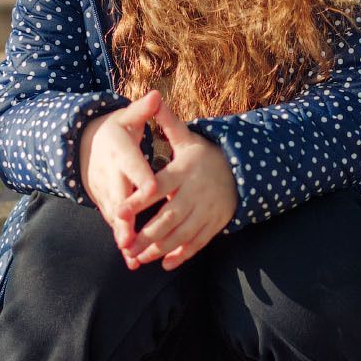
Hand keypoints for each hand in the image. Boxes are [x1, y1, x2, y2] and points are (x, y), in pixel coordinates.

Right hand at [78, 91, 163, 252]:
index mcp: (119, 151)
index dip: (141, 176)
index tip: (152, 188)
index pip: (132, 164)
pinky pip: (114, 223)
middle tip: (132, 237)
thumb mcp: (126, 117)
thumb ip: (142, 110)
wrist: (84, 145)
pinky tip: (132, 258)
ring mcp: (105, 191)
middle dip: (125, 218)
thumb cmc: (115, 130)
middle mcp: (110, 174)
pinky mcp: (105, 203)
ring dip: (123, 236)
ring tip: (133, 256)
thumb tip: (155, 94)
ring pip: (114, 216)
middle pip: (118, 197)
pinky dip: (122, 239)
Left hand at [129, 103, 239, 270]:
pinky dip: (182, 255)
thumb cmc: (205, 156)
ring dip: (159, 248)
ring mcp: (207, 210)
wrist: (242, 171)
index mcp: (185, 171)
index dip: (140, 199)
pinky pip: (198, 243)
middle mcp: (196, 192)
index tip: (119, 211)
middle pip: (168, 217)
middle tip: (125, 246)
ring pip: (181, 234)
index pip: (159, 186)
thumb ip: (168, 124)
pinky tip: (165, 264)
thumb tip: (154, 97)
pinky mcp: (215, 224)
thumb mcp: (189, 139)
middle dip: (146, 234)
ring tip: (139, 258)